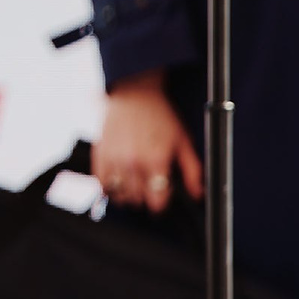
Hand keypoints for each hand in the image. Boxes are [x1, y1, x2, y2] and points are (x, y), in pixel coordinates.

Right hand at [92, 69, 202, 212]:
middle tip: (148, 190)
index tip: (161, 199)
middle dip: (145, 198)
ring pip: (119, 195)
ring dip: (127, 196)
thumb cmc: (160, 116)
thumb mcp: (183, 142)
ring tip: (133, 188)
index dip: (161, 203)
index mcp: (156, 160)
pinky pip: (101, 183)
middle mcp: (133, 162)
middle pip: (138, 200)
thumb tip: (197, 194)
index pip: (157, 200)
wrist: (135, 94)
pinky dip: (108, 188)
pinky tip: (117, 183)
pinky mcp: (100, 154)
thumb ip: (192, 171)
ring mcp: (114, 159)